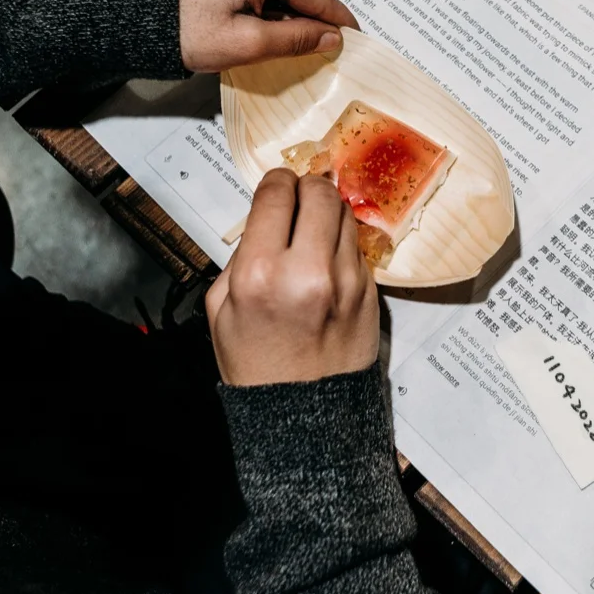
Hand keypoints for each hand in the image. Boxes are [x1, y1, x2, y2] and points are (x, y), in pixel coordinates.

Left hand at [177, 0, 359, 71]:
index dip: (336, 23)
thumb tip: (330, 37)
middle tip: (303, 52)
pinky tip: (249, 19)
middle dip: (303, 17)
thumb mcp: (247, 43)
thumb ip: (296, 40)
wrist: (127, 6)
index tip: (354, 41)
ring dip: (279, 8)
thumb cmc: (180, 24)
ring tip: (264, 38)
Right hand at [206, 169, 378, 385]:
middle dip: (307, 189)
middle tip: (299, 200)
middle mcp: (308, 271)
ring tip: (314, 231)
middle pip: (319, 193)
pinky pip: (357, 246)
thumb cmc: (256, 362)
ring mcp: (346, 281)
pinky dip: (342, 244)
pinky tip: (328, 260)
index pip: (276, 194)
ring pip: (346, 214)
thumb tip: (267, 218)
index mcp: (260, 273)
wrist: (303, 411)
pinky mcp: (371, 291)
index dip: (276, 183)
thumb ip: (241, 255)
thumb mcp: (221, 307)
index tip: (277, 188)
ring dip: (329, 213)